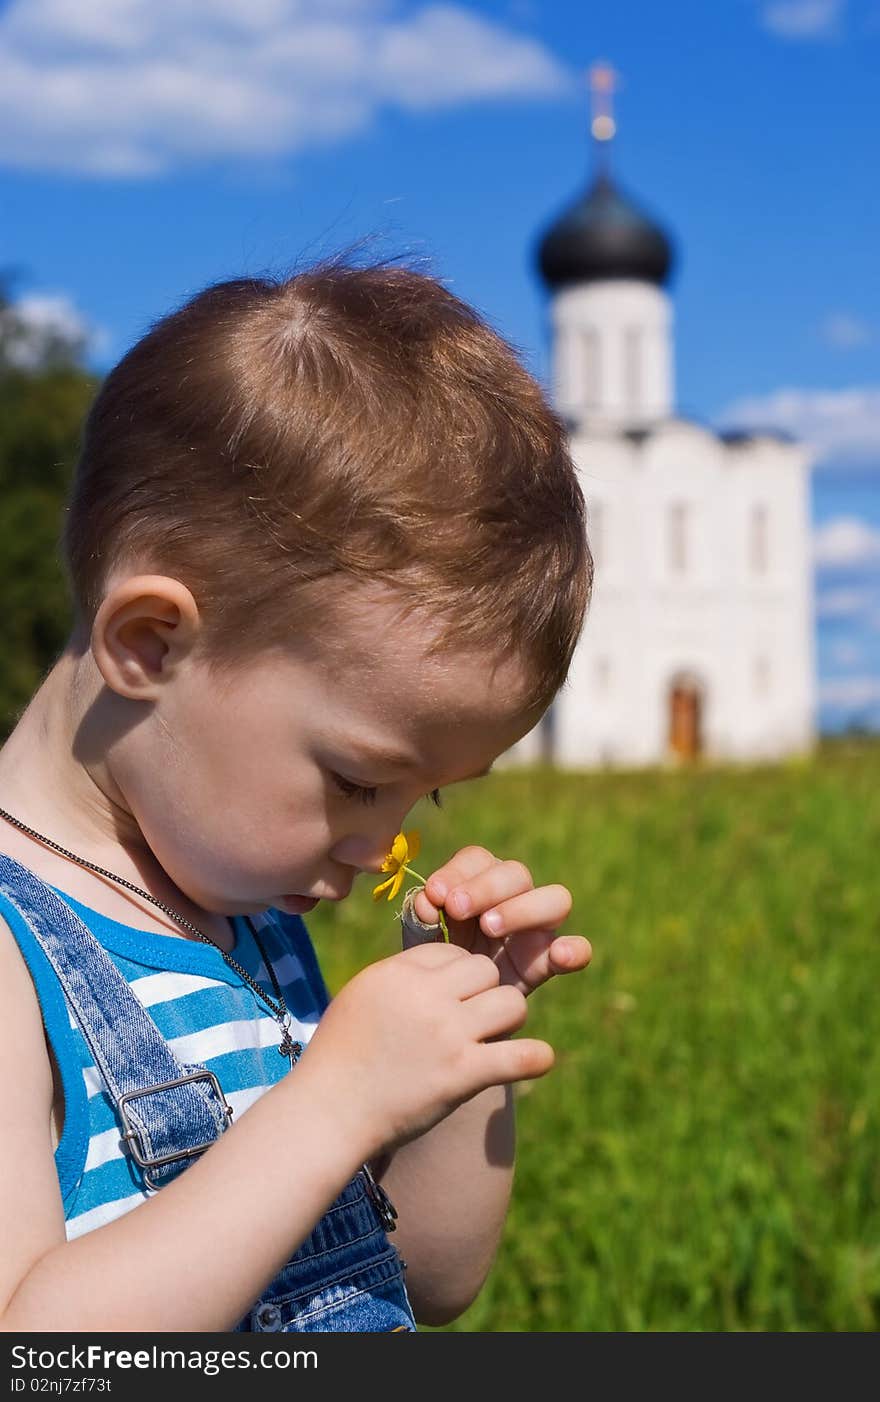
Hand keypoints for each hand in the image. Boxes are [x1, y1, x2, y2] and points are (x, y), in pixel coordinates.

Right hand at [298, 940, 553, 1159]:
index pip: (452, 951)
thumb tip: (443, 966)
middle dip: (485, 991)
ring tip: (494, 1039)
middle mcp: (425, 995)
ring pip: (511, 1003)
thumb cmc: (340, 1057)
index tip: (449, 1000)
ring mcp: (447, 1034)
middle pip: (486, 970)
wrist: (329, 1113)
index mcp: (398, 972)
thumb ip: (401, 977)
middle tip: (474, 1020)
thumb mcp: (362, 997)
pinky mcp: (463, 1074)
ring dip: (508, 1020)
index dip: (456, 975)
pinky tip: (535, 1060)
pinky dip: (535, 1058)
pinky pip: (522, 1056)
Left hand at [411, 846, 591, 996]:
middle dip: (486, 887)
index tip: (435, 894)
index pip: (478, 860)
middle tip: (456, 908)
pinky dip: (574, 949)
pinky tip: (559, 955)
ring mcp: (537, 928)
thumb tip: (428, 903)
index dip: (458, 871)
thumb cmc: (432, 966)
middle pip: (516, 873)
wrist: (443, 1012)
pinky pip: (578, 948)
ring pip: (555, 899)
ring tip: (490, 927)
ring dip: (523, 909)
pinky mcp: (549, 961)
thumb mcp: (420, 941)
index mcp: (477, 884)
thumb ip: (422, 919)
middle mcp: (512, 898)